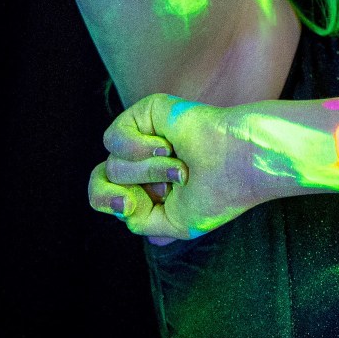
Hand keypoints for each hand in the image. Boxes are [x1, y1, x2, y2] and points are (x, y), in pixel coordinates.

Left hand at [88, 93, 263, 241]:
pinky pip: (115, 137)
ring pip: (114, 162)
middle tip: (142, 196)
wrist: (238, 164)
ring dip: (148, 172)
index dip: (111, 203)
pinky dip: (136, 147)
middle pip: (101, 179)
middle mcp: (147, 161)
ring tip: (180, 168)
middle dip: (117, 193)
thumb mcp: (175, 224)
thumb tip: (124, 209)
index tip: (131, 207)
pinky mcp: (148, 113)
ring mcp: (147, 135)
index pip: (106, 195)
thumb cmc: (217, 193)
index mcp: (153, 186)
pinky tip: (165, 147)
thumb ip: (142, 221)